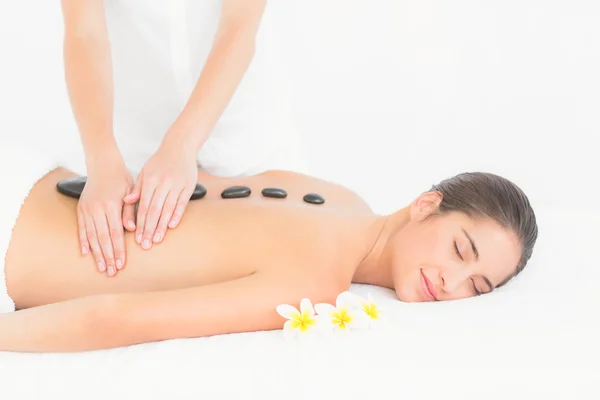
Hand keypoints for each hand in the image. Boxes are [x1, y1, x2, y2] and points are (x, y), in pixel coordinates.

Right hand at [78, 154, 134, 276]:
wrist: (103, 165)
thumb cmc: (121, 179)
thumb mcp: (131, 192)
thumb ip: (130, 211)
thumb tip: (132, 229)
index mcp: (111, 206)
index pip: (116, 233)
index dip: (119, 250)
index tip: (122, 264)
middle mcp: (97, 209)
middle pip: (103, 238)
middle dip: (108, 257)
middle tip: (112, 272)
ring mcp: (87, 209)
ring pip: (91, 236)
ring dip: (96, 254)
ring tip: (101, 267)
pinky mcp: (81, 209)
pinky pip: (81, 228)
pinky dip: (83, 241)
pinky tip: (86, 253)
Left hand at [124, 140, 197, 249]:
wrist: (180, 147)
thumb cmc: (160, 162)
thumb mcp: (145, 172)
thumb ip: (137, 188)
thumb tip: (127, 202)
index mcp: (150, 180)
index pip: (143, 206)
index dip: (140, 223)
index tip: (137, 238)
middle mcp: (162, 183)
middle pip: (154, 210)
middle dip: (149, 229)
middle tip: (146, 244)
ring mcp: (176, 185)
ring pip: (167, 209)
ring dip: (162, 226)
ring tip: (157, 239)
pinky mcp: (188, 186)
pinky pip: (182, 203)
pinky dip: (177, 215)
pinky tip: (171, 226)